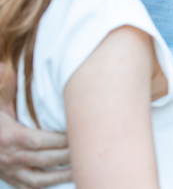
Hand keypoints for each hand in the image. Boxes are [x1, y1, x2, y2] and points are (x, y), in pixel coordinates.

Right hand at [0, 65, 71, 188]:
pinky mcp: (12, 182)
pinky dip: (50, 185)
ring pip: (41, 178)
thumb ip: (9, 90)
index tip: (80, 133)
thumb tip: (14, 69)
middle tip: (90, 148)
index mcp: (11, 137)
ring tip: (83, 167)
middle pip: (46, 158)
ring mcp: (11, 172)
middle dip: (69, 154)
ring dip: (63, 174)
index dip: (62, 139)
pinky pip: (31, 188)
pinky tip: (67, 180)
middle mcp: (11, 157)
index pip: (41, 140)